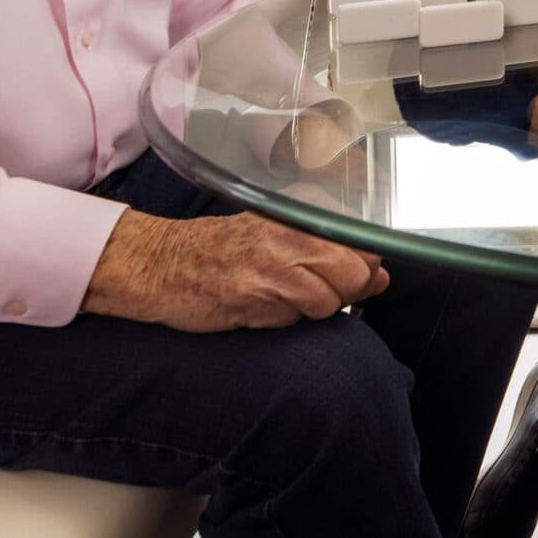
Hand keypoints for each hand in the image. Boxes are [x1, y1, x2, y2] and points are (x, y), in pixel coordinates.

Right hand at [81, 211, 387, 331]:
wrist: (156, 264)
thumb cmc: (218, 251)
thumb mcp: (276, 238)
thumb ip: (332, 254)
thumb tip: (382, 278)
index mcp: (298, 215)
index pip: (364, 244)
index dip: (365, 270)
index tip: (349, 276)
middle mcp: (289, 234)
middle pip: (356, 274)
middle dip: (346, 293)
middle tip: (314, 293)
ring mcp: (270, 265)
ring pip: (327, 302)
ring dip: (310, 311)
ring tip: (279, 299)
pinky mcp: (251, 296)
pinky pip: (290, 320)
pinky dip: (280, 322)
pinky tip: (257, 307)